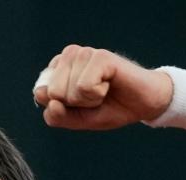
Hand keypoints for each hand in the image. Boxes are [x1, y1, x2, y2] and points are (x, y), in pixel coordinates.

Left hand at [33, 45, 172, 129]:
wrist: (143, 105)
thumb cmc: (111, 108)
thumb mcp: (78, 120)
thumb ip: (57, 116)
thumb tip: (47, 100)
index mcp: (58, 69)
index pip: (42, 95)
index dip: (65, 108)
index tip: (82, 103)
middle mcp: (69, 56)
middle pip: (52, 93)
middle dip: (75, 104)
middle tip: (95, 97)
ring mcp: (84, 53)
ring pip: (68, 91)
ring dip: (89, 100)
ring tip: (103, 91)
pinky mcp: (100, 56)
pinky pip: (84, 87)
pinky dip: (97, 95)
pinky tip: (109, 85)